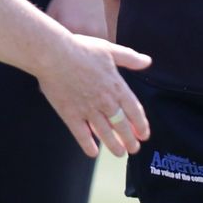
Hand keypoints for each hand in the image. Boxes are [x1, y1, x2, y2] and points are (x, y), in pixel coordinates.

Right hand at [37, 33, 151, 159]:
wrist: (54, 54)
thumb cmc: (81, 49)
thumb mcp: (110, 50)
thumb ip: (129, 58)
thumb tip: (147, 61)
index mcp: (117, 87)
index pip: (134, 111)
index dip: (141, 124)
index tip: (144, 134)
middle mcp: (105, 101)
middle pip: (122, 126)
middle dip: (130, 139)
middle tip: (134, 148)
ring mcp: (88, 110)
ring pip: (105, 133)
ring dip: (114, 145)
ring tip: (120, 153)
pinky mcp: (70, 114)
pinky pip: (82, 135)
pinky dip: (88, 145)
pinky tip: (93, 153)